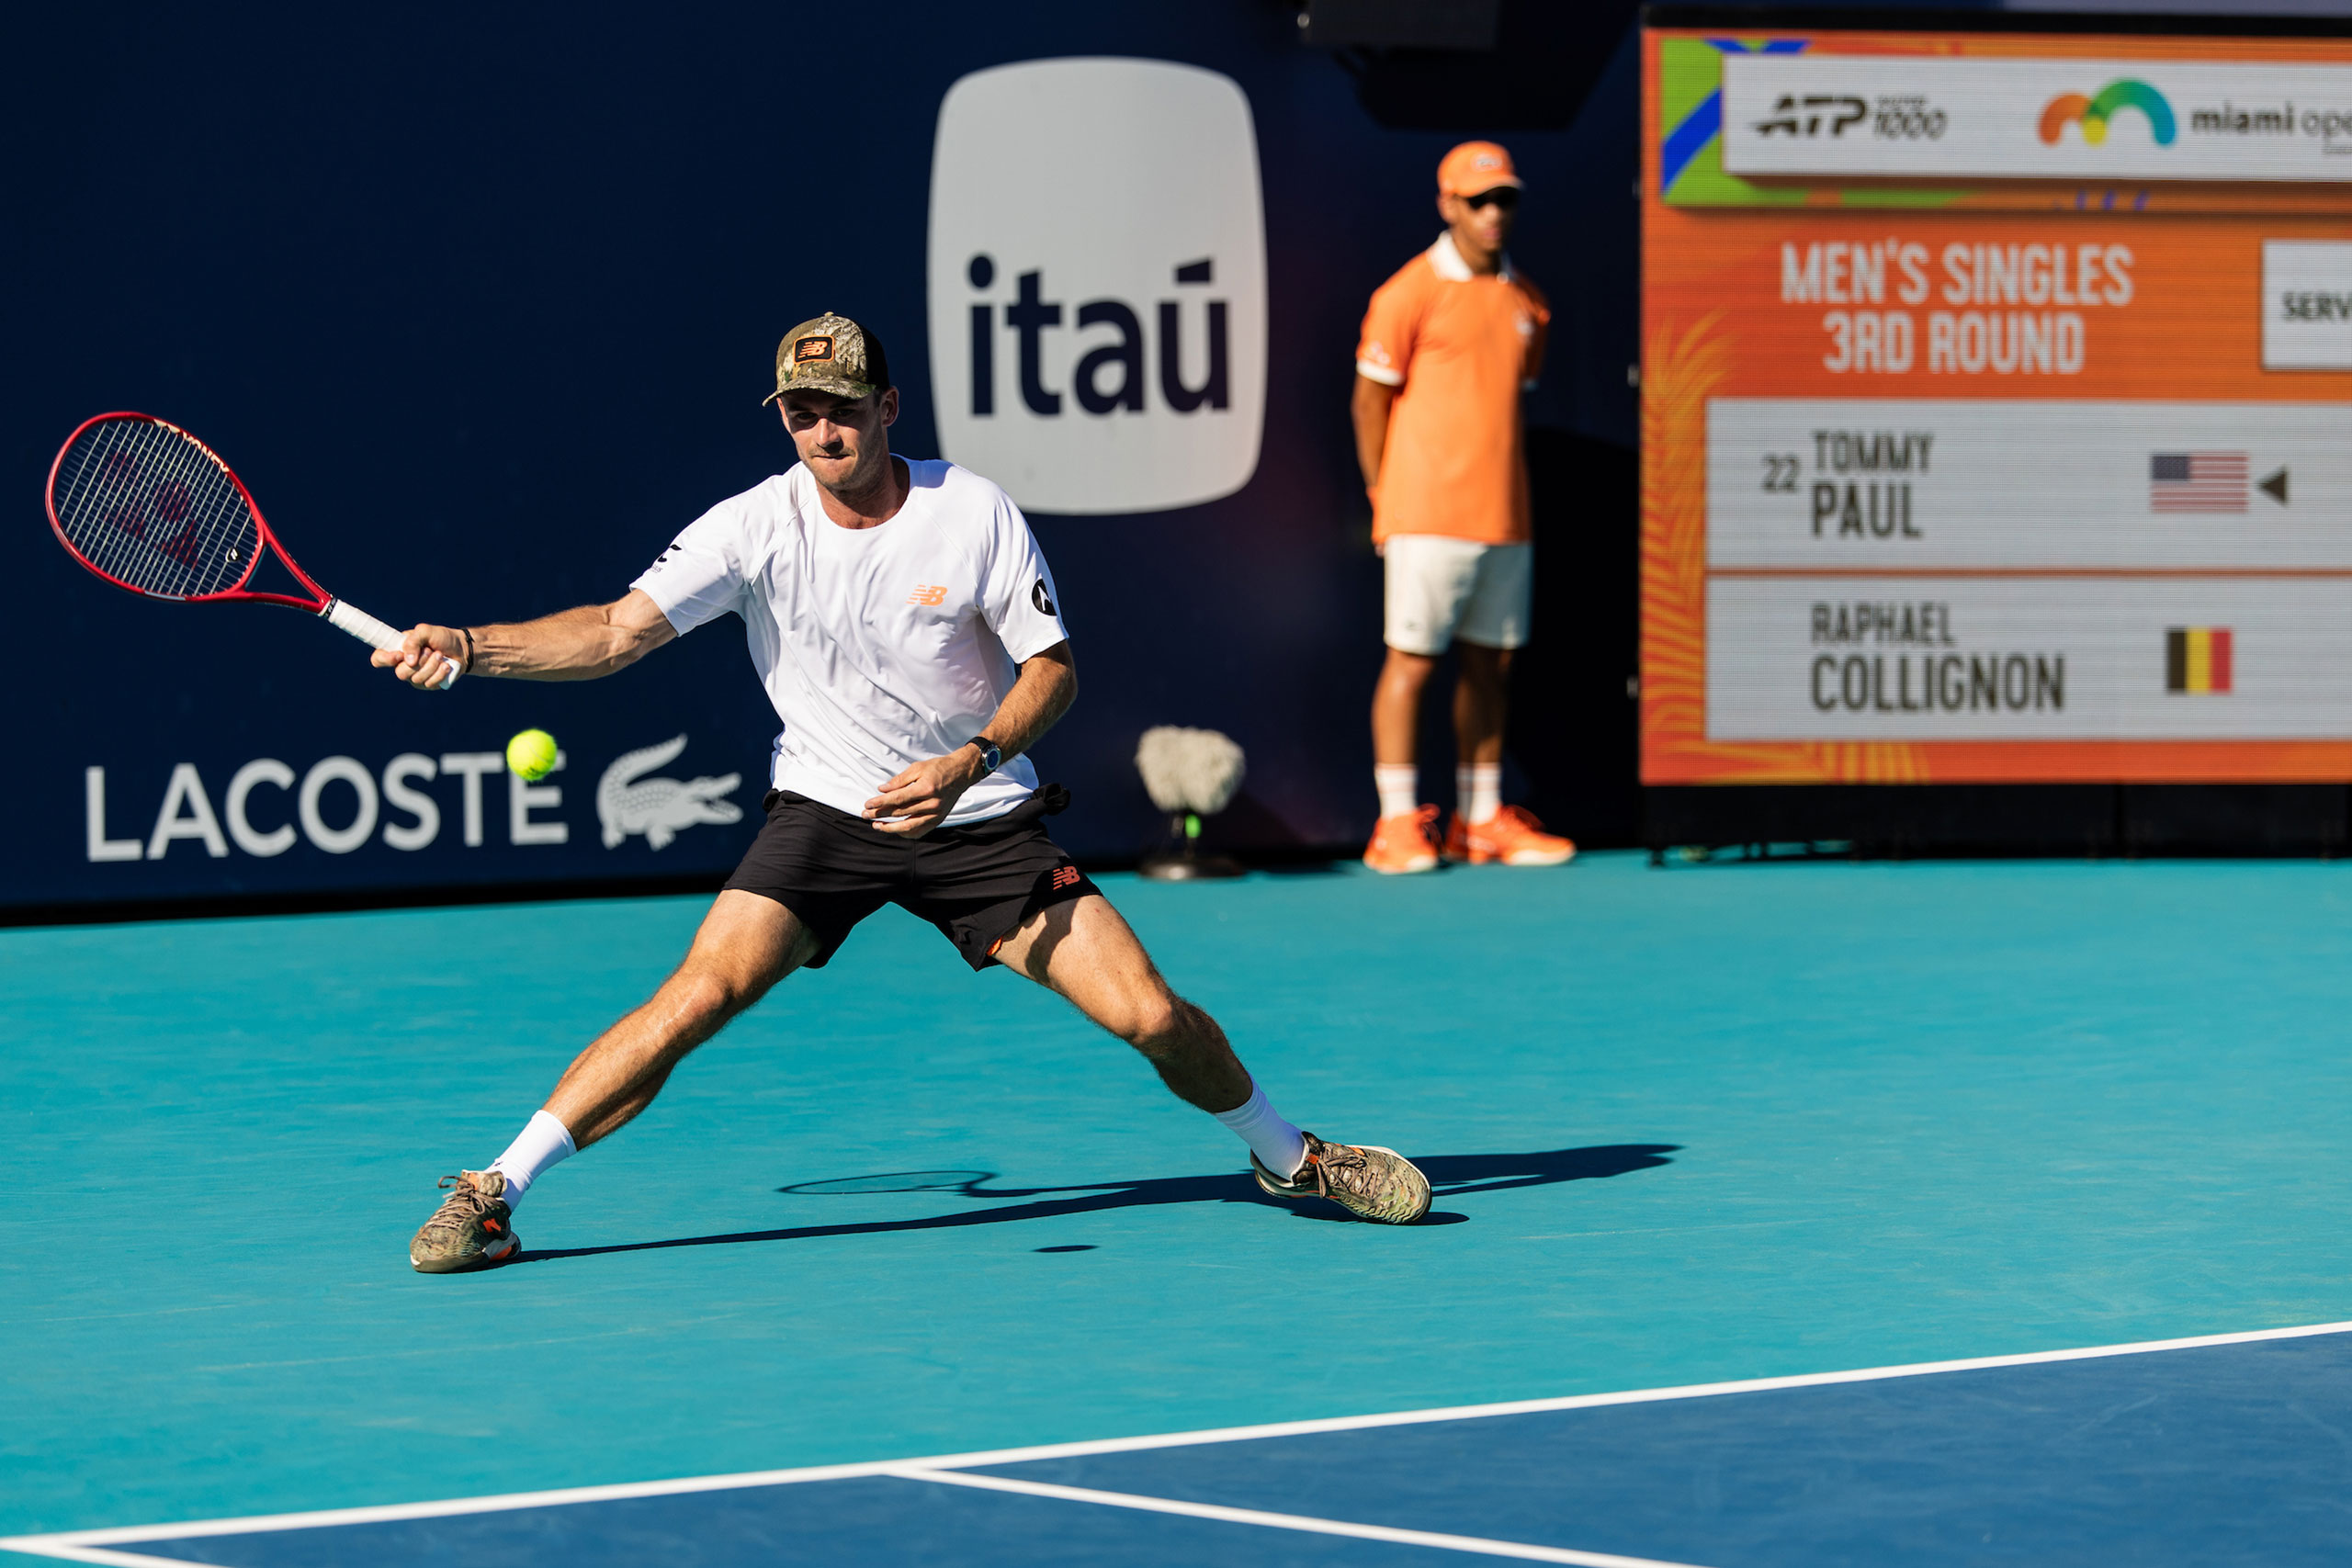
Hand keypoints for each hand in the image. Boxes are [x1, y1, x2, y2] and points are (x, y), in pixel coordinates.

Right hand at [372, 624, 464, 689]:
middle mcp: (403, 665)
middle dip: (420, 661)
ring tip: (440, 655)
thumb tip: (408, 660)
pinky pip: (429, 684)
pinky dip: (440, 673)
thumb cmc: (441, 638)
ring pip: (416, 678)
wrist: (461, 648)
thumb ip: (413, 640)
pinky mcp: (428, 685)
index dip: (384, 659)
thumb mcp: (426, 631)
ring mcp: (414, 677)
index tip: (399, 655)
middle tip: (430, 650)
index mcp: (397, 650)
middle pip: (400, 673)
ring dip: (432, 665)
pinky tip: (446, 665)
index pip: (378, 659)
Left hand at [863, 746, 986, 837]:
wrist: (961, 773)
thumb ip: (899, 780)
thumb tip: (881, 790)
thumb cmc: (938, 768)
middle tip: (866, 814)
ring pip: (909, 826)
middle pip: (901, 813)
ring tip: (876, 826)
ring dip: (890, 828)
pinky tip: (894, 831)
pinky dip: (906, 833)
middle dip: (880, 814)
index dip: (880, 803)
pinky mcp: (938, 820)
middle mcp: (932, 804)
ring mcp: (936, 814)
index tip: (867, 805)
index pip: (898, 799)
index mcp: (926, 788)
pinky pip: (920, 831)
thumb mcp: (917, 768)